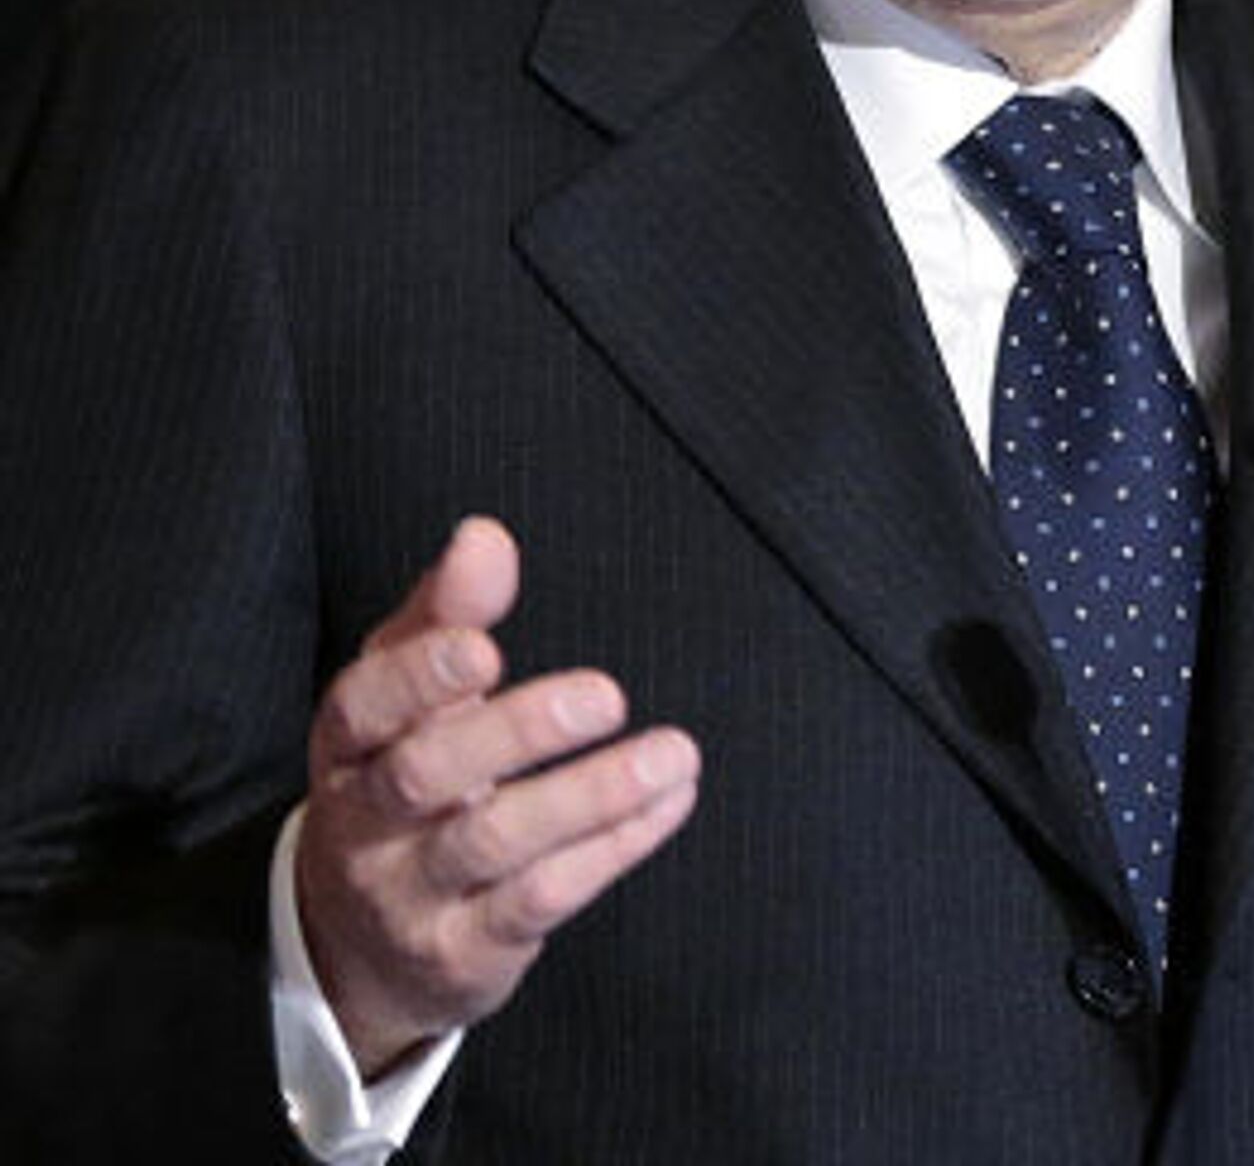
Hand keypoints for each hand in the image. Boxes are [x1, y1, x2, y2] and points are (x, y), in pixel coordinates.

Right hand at [296, 516, 699, 1076]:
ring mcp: (410, 895)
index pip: (362, 708)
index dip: (418, 678)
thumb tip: (484, 536)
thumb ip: (445, 610)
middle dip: (518, 732)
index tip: (484, 648)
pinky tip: (668, 800)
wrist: (362, 944)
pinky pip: (543, 897)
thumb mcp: (406, 691)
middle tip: (605, 694)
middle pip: (428, 776)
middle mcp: (365, 824)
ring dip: (593, 795)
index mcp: (346, 747)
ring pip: (495, 843)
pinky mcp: (464, 952)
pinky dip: (614, 846)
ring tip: (672, 752)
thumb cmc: (401, 774)